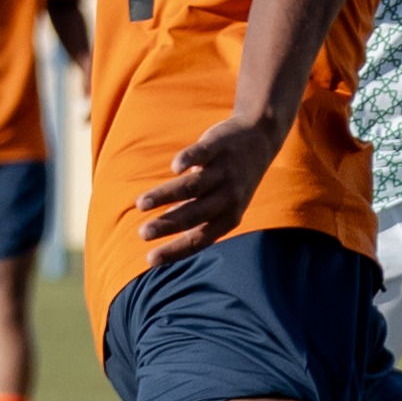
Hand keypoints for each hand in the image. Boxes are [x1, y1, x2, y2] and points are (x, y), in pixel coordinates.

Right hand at [136, 113, 281, 263]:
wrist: (260, 140)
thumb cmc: (232, 179)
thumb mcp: (222, 203)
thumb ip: (196, 213)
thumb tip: (165, 224)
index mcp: (229, 216)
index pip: (199, 239)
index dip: (175, 250)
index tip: (151, 260)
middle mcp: (229, 196)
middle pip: (194, 214)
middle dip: (167, 226)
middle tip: (142, 234)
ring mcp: (224, 170)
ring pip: (193, 186)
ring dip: (166, 196)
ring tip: (141, 204)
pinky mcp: (218, 145)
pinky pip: (202, 153)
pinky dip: (188, 159)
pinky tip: (175, 168)